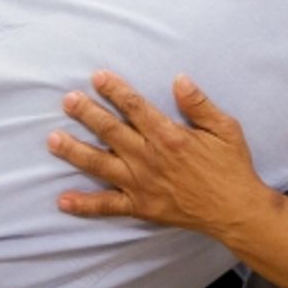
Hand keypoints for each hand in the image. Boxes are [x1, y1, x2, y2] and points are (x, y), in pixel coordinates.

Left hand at [48, 71, 279, 242]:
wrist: (235, 210)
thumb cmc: (232, 166)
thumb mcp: (225, 128)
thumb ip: (199, 105)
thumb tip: (179, 80)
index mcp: (170, 137)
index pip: (136, 108)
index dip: (115, 90)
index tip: (97, 77)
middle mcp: (150, 159)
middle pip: (111, 131)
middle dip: (87, 113)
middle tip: (67, 100)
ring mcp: (141, 184)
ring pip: (100, 165)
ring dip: (75, 151)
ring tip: (52, 140)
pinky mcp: (140, 206)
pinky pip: (107, 205)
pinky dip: (84, 205)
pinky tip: (63, 201)